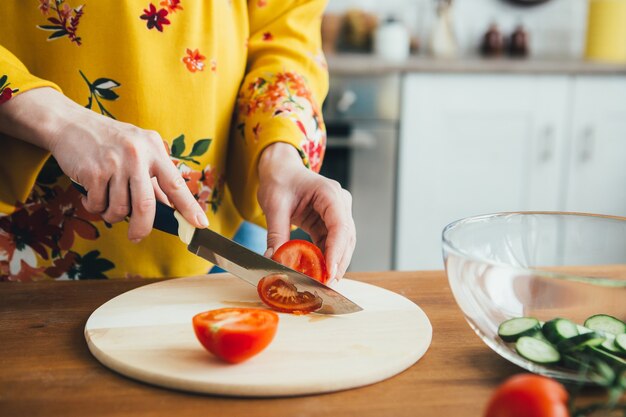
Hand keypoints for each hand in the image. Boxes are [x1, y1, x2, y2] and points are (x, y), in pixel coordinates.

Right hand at [0, 87, 207, 240]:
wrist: (70, 123)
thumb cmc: (109, 141)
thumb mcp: (138, 151)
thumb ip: (154, 178)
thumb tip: (170, 207)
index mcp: (154, 149)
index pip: (176, 184)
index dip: (189, 207)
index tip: (200, 224)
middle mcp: (137, 155)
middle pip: (146, 205)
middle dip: (143, 228)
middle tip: (137, 237)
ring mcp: (114, 163)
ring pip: (120, 209)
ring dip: (113, 215)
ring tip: (108, 203)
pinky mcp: (93, 172)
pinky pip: (98, 205)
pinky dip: (95, 207)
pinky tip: (92, 194)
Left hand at [257, 142, 355, 281]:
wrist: (280, 169)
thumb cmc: (280, 179)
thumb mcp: (274, 204)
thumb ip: (276, 233)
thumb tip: (274, 259)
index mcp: (329, 193)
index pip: (339, 225)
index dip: (336, 251)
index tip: (329, 271)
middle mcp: (339, 203)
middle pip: (346, 238)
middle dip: (337, 263)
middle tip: (326, 286)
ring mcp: (337, 213)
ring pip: (342, 244)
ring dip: (334, 264)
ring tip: (323, 284)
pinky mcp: (329, 223)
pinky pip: (331, 244)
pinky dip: (325, 259)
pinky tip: (318, 273)